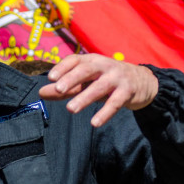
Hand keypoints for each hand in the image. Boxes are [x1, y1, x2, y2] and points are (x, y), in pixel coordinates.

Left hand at [38, 54, 157, 126]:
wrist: (142, 82)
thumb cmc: (107, 80)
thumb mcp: (86, 81)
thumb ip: (65, 88)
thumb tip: (41, 93)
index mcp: (91, 60)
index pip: (75, 60)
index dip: (63, 67)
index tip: (50, 77)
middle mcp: (104, 65)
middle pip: (86, 69)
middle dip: (72, 78)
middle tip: (58, 89)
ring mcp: (117, 77)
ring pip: (99, 87)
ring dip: (85, 98)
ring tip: (71, 109)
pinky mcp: (128, 91)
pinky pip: (115, 103)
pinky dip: (105, 112)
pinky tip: (95, 123)